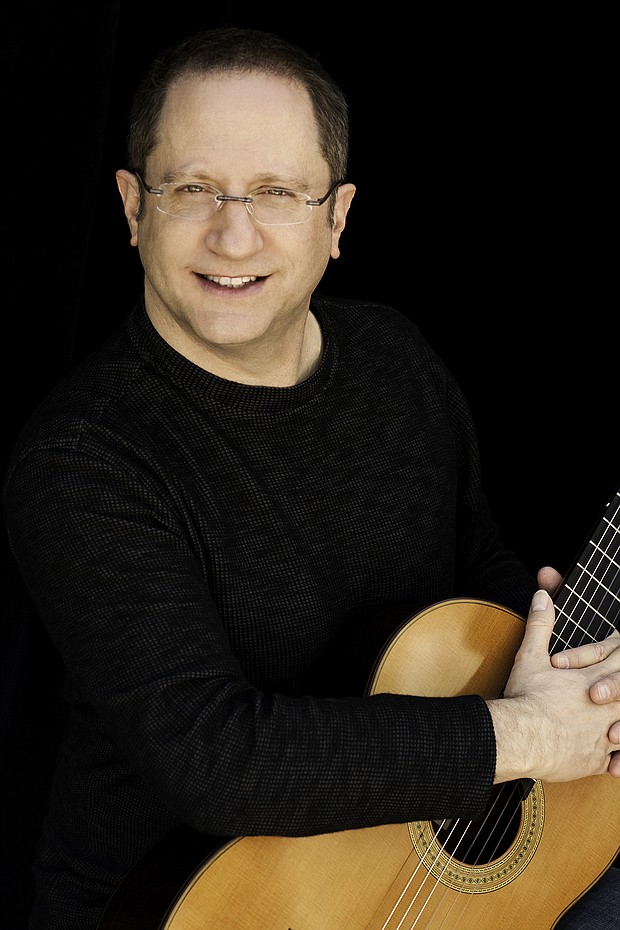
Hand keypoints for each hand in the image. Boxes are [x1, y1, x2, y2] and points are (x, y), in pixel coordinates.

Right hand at [538, 564, 619, 776]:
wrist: (523, 736)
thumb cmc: (526, 698)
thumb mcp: (530, 656)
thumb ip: (541, 625)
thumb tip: (542, 596)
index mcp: (591, 677)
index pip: (617, 657)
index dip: (618, 649)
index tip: (619, 646)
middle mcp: (604, 706)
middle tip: (617, 690)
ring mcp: (603, 733)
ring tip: (616, 726)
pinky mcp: (596, 758)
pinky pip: (616, 759)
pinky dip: (616, 758)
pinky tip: (613, 758)